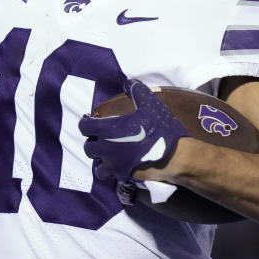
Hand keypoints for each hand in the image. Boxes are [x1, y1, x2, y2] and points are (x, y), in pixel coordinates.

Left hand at [78, 79, 188, 200]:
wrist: (174, 157)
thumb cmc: (160, 129)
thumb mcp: (150, 104)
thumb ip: (136, 91)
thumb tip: (128, 82)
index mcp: (108, 130)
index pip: (84, 127)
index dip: (86, 122)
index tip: (90, 120)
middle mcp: (106, 149)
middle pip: (88, 147)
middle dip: (93, 141)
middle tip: (102, 137)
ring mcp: (114, 165)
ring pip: (96, 165)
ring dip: (99, 159)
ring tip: (109, 153)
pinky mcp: (123, 176)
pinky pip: (110, 175)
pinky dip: (111, 170)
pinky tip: (120, 164)